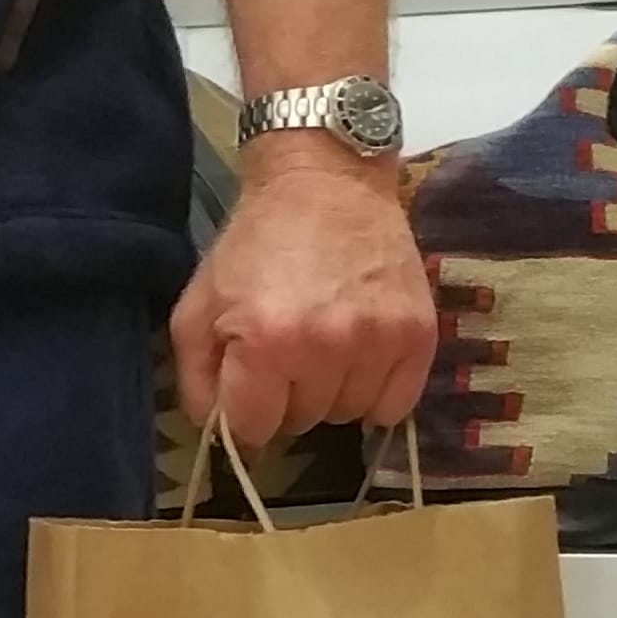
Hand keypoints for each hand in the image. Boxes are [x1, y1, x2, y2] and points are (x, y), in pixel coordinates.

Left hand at [172, 147, 435, 457]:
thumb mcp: (198, 305)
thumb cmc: (255, 245)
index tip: (249, 390)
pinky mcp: (419, 335)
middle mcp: (328, 348)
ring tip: (323, 348)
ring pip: (349, 415)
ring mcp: (380, 343)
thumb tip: (219, 434)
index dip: (246, 414)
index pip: (254, 429)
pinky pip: (395, 406)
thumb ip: (197, 379)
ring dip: (332, 393)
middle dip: (287, 398)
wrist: (326, 184)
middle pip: (303, 422)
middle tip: (286, 354)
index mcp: (267, 344)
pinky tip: (359, 358)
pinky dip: (376, 393)